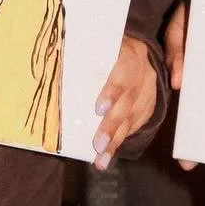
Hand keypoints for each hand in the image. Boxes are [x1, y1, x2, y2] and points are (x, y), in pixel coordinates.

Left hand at [92, 35, 158, 170]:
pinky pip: (139, 123)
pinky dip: (124, 138)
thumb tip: (53, 73)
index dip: (113, 90)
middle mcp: (143, 70)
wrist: (133, 49)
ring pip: (135, 116)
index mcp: (128, 51)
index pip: (123, 70)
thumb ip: (82, 60)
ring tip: (102, 158)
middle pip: (129, 100)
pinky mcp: (151, 103)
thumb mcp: (96, 47)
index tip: (99, 109)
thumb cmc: (104, 49)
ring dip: (117, 139)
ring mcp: (150, 88)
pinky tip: (110, 153)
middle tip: (98, 145)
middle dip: (112, 125)